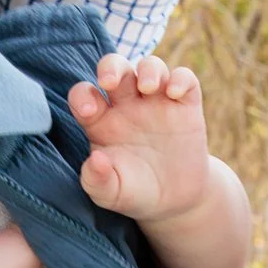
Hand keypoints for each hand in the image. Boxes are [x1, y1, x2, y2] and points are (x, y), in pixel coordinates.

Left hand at [69, 53, 212, 221]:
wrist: (175, 201)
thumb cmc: (135, 192)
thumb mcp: (111, 194)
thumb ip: (96, 180)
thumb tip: (95, 159)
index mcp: (101, 121)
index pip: (84, 94)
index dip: (82, 96)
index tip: (88, 112)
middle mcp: (126, 105)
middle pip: (115, 67)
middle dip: (111, 67)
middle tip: (110, 81)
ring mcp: (156, 102)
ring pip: (150, 66)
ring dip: (148, 69)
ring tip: (148, 88)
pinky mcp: (185, 106)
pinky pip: (184, 79)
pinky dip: (180, 79)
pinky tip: (173, 92)